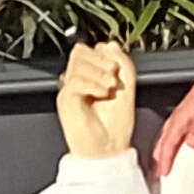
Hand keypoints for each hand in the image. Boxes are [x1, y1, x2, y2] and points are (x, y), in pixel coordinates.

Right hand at [59, 41, 136, 161]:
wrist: (109, 149)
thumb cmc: (116, 125)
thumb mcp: (128, 86)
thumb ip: (122, 62)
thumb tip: (109, 44)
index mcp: (90, 76)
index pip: (88, 49)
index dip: (103, 53)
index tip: (116, 68)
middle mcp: (77, 81)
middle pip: (80, 51)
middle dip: (101, 61)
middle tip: (113, 79)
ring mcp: (69, 90)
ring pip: (78, 64)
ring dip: (99, 74)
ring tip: (109, 90)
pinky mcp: (65, 100)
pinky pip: (75, 80)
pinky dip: (92, 85)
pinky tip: (101, 95)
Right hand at [149, 75, 193, 177]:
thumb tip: (191, 144)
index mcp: (178, 121)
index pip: (167, 145)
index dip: (165, 160)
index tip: (164, 172)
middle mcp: (175, 121)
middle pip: (163, 144)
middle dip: (159, 159)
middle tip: (158, 174)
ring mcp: (178, 120)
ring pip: (165, 139)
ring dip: (162, 152)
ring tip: (162, 164)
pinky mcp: (183, 119)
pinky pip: (171, 135)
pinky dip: (169, 145)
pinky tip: (173, 149)